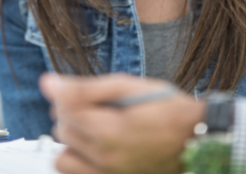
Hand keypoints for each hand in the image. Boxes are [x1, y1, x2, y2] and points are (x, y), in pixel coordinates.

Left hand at [41, 73, 205, 173]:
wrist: (197, 141)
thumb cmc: (169, 110)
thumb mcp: (129, 87)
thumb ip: (85, 88)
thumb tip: (48, 83)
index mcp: (108, 131)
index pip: (62, 110)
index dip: (69, 93)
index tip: (81, 89)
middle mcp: (105, 160)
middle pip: (62, 132)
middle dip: (72, 115)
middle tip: (97, 107)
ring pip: (63, 159)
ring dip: (72, 142)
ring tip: (93, 130)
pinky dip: (79, 162)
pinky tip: (95, 149)